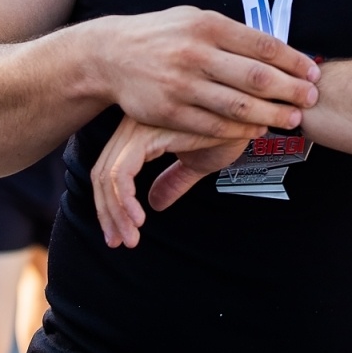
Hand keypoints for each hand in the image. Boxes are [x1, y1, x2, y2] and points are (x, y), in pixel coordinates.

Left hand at [91, 114, 254, 247]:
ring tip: (131, 238)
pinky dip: (124, 201)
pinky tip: (140, 220)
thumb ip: (174, 180)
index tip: (120, 232)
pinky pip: (120, 173)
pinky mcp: (146, 134)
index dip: (110, 205)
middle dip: (108, 214)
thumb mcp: (197, 161)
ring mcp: (136, 127)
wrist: (251, 110)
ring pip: (106, 177)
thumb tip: (155, 203)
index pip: (108, 171)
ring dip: (116, 213)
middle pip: (101, 175)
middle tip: (119, 242)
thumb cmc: (230, 126)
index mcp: (140, 130)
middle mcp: (132, 125)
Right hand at [97, 6, 319, 140]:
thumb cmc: (162, 35)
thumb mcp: (194, 19)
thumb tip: (276, 48)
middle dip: (291, 91)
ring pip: (238, 106)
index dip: (293, 61)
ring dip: (271, 115)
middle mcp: (196, 53)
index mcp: (207, 26)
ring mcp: (182, 84)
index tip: (313, 72)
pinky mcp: (169, 111)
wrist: (111, 54)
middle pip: (256, 78)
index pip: (263, 45)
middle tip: (312, 99)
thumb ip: (231, 34)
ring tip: (292, 120)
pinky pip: (213, 125)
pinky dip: (241, 129)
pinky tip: (257, 128)